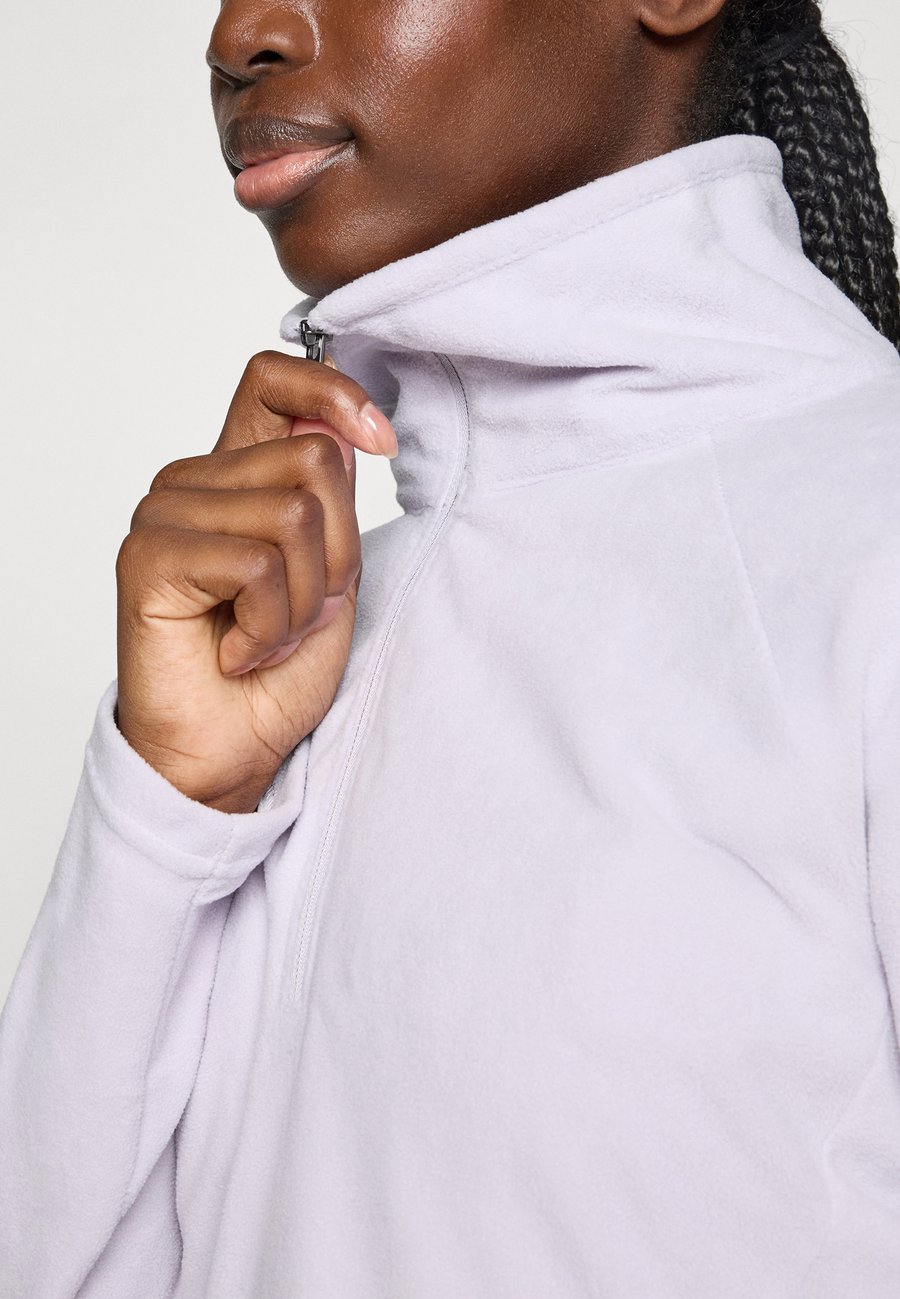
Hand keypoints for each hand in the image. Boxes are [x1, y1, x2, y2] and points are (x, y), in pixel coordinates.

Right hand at [114, 349, 397, 812]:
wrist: (233, 751)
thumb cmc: (276, 671)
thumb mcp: (332, 571)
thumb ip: (329, 497)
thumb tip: (340, 428)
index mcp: (237, 475)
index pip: (272, 379)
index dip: (335, 391)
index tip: (381, 439)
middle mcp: (194, 482)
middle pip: (312, 458)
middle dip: (335, 554)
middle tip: (298, 612)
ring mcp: (163, 514)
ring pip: (293, 514)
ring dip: (303, 600)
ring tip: (267, 636)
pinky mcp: (148, 556)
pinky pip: (257, 564)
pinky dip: (270, 625)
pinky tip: (238, 652)